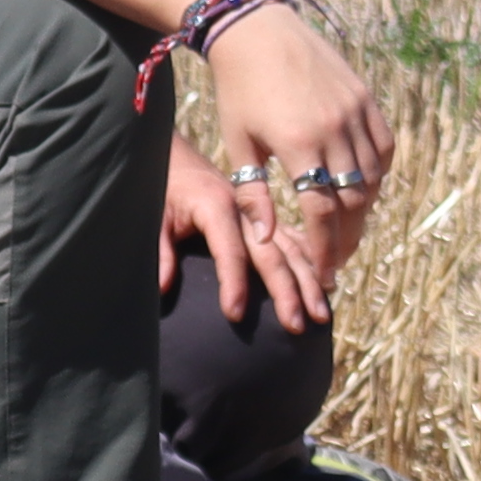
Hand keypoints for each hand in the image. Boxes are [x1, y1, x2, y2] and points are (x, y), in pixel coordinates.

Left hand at [160, 137, 331, 332]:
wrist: (176, 155)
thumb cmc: (163, 185)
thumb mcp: (154, 215)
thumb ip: (161, 250)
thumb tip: (162, 288)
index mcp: (216, 204)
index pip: (229, 250)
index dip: (232, 282)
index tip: (235, 315)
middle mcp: (246, 209)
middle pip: (272, 253)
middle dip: (286, 291)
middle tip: (296, 325)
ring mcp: (261, 213)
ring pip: (293, 248)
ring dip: (309, 281)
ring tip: (321, 314)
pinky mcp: (267, 216)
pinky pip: (296, 240)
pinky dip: (312, 261)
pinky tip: (326, 282)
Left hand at [193, 5, 389, 314]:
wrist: (256, 30)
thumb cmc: (238, 90)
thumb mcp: (238, 143)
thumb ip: (252, 195)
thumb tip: (267, 242)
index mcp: (297, 144)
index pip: (322, 212)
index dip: (325, 248)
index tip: (321, 272)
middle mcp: (333, 129)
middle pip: (353, 201)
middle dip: (346, 240)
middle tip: (337, 264)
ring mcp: (354, 111)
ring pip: (372, 177)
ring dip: (363, 211)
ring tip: (348, 233)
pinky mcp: (365, 98)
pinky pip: (383, 147)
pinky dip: (377, 174)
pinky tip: (363, 190)